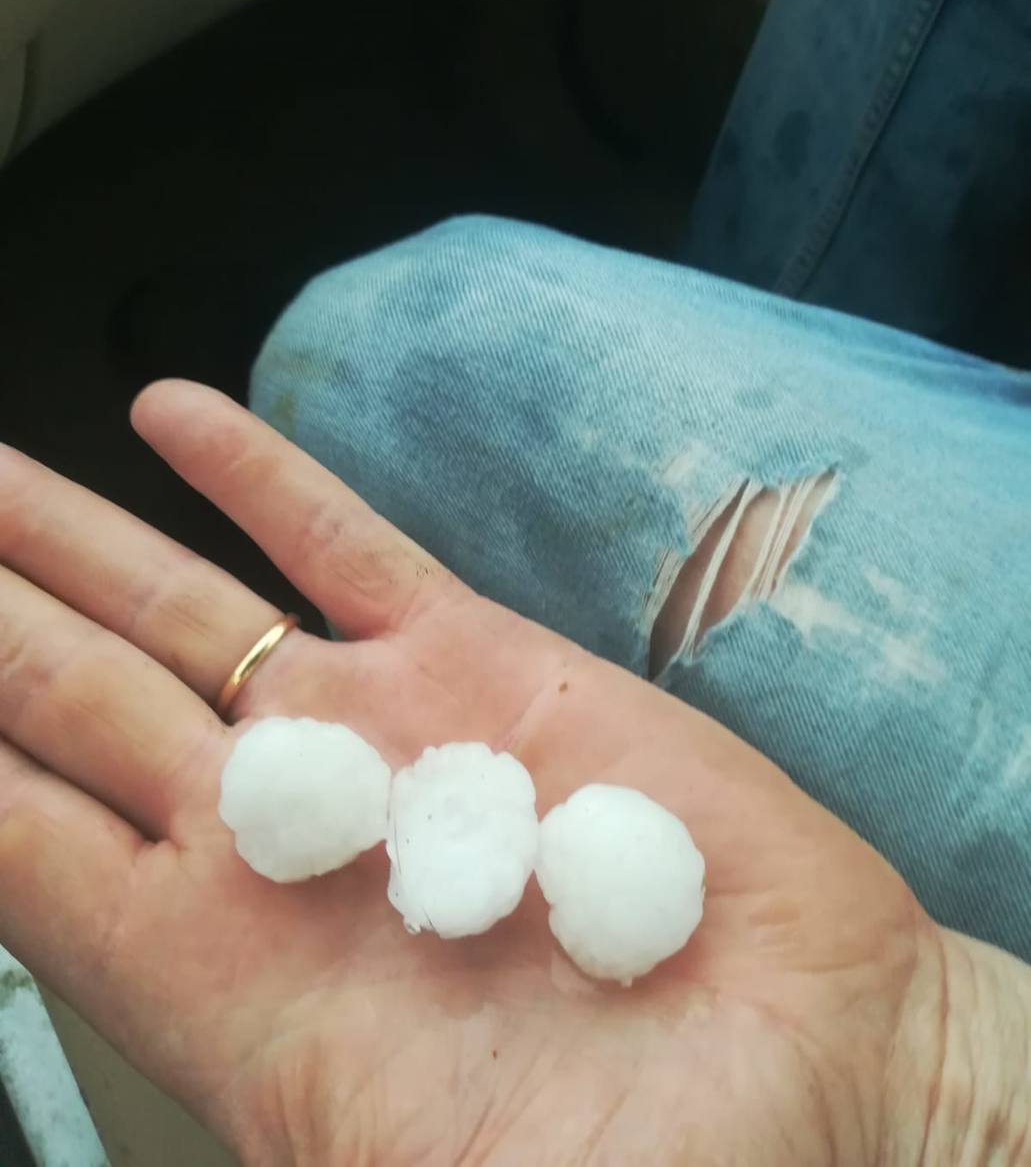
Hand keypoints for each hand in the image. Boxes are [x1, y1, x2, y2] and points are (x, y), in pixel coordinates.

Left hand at [0, 383, 1022, 1165]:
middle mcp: (281, 833)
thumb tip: (140, 1123)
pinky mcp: (484, 665)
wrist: (821, 1081)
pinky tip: (178, 417)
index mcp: (226, 975)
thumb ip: (282, 1123)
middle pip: (74, 698)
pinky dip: (262, 479)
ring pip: (185, 609)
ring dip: (74, 540)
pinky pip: (346, 547)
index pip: (22, 847)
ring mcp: (378, 731)